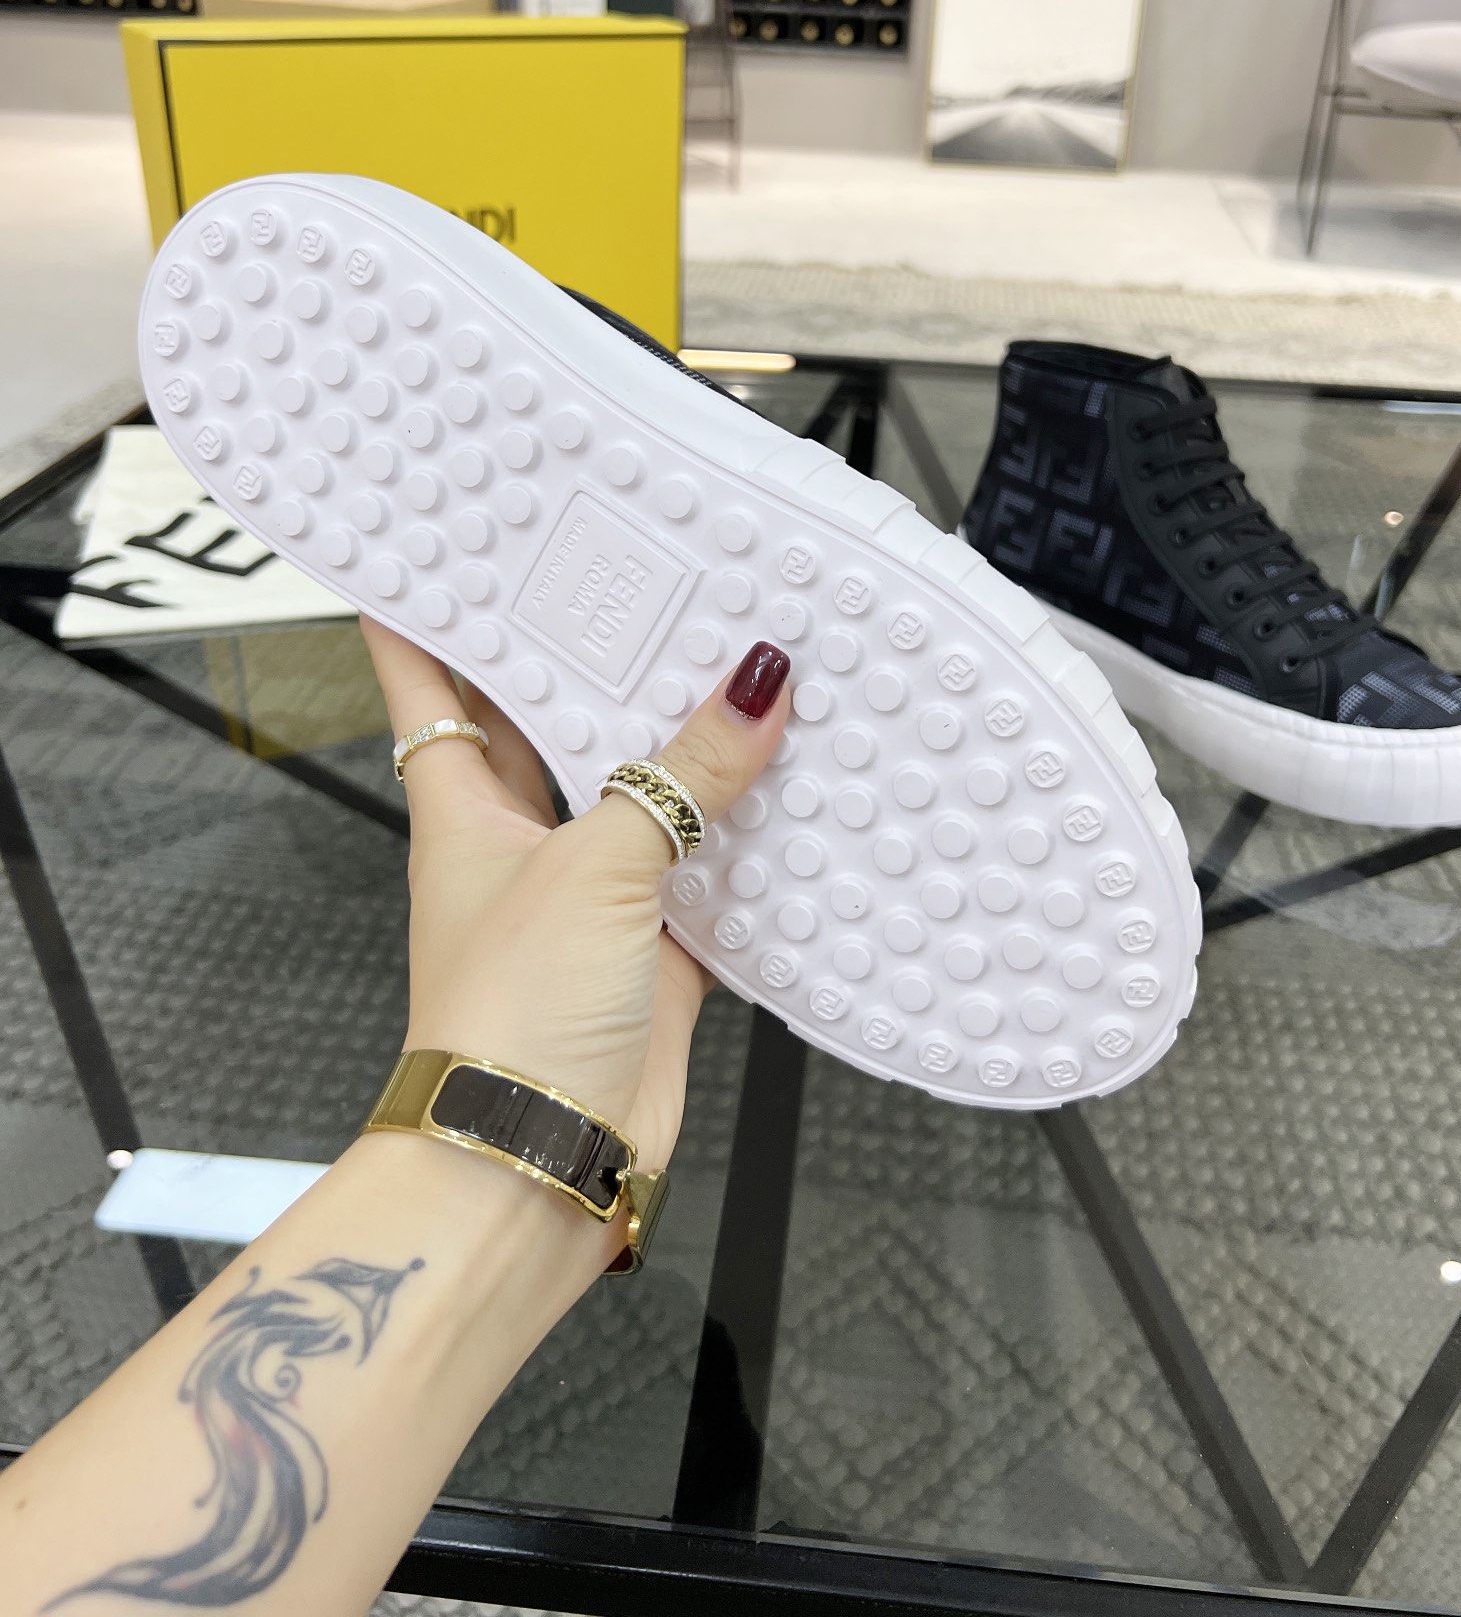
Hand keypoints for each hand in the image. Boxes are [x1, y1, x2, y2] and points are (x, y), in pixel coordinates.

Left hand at [362, 618, 791, 1172]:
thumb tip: (751, 691)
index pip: (429, 683)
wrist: (540, 1156)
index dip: (427, 615)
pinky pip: (704, 870)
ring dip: (683, 746)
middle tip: (641, 583)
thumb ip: (678, 776)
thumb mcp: (594, 865)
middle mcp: (520, 843)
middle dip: (591, 662)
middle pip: (550, 725)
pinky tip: (788, 789)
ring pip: (639, 794)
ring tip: (737, 664)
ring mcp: (589, 895)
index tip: (440, 549)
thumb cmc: (508, 1018)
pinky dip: (743, 837)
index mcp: (462, 808)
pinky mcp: (653, 949)